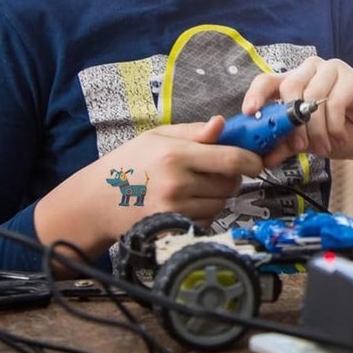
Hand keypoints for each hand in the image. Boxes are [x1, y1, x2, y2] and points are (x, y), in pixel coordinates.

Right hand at [35, 116, 262, 256]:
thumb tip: (222, 123)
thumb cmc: (129, 162)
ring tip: (197, 185)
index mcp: (176, 155)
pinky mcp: (171, 229)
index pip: (230, 159)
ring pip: (220, 203)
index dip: (251, 160)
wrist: (95, 202)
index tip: (256, 161)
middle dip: (233, 177)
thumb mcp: (158, 136)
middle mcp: (177, 184)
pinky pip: (206, 220)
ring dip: (218, 195)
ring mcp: (174, 210)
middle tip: (218, 171)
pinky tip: (188, 202)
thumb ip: (194, 131)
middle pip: (229, 184)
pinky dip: (205, 212)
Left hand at [243, 57, 352, 187]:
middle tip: (298, 144)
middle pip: (289, 86)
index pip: (267, 80)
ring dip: (315, 128)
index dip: (255, 94)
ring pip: (312, 96)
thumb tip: (262, 158)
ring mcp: (333, 70)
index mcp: (296, 82)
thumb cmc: (343, 133)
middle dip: (291, 121)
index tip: (249, 112)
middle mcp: (311, 71)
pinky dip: (334, 125)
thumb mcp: (309, 142)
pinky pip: (335, 100)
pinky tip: (338, 136)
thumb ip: (286, 145)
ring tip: (323, 146)